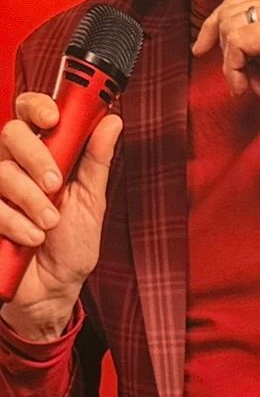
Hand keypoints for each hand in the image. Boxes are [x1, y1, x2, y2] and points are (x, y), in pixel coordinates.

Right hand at [0, 92, 120, 336]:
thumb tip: (112, 122)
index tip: (53, 120)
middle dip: (36, 158)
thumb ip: (96, 161)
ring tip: (49, 224)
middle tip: (55, 185)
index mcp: (44, 155)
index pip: (31, 113)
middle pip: (11, 134)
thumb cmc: (72, 244)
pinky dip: (15, 223)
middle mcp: (16, 166)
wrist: (54, 288)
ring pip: (2, 171)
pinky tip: (31, 238)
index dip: (38, 107)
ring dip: (31, 200)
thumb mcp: (92, 201)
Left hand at [192, 0, 259, 144]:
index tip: (202, 50)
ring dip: (232, 63)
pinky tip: (256, 88)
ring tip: (253, 86)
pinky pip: (238, 42)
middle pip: (229, 10)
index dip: (213, 27)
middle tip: (240, 78)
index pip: (237, 3)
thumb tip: (217, 34)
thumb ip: (253, 42)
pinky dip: (236, 69)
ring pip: (230, 25)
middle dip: (223, 47)